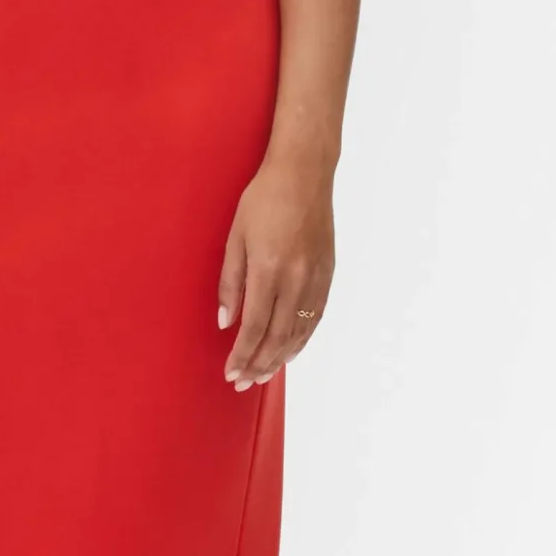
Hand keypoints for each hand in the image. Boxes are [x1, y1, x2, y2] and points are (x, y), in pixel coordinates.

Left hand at [217, 155, 333, 390]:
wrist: (304, 173)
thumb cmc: (263, 199)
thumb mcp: (235, 236)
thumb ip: (231, 282)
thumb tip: (227, 322)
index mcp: (269, 269)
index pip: (255, 326)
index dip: (242, 354)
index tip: (231, 373)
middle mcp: (296, 278)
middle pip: (278, 336)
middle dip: (259, 363)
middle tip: (243, 382)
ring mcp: (316, 277)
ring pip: (300, 331)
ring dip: (280, 357)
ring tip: (263, 374)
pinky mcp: (328, 273)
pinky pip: (315, 316)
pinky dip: (302, 338)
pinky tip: (290, 350)